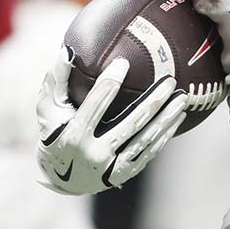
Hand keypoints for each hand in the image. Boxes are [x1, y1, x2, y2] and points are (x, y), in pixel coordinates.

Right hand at [36, 48, 187, 194]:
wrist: (59, 178)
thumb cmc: (52, 132)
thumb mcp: (47, 107)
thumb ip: (56, 79)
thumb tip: (67, 50)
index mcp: (73, 135)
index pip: (95, 104)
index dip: (110, 83)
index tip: (124, 63)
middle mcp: (94, 154)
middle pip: (130, 124)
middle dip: (153, 102)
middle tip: (169, 81)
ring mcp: (111, 167)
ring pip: (144, 140)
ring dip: (166, 119)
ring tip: (182, 99)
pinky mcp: (123, 174)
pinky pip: (148, 152)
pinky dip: (164, 135)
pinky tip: (177, 118)